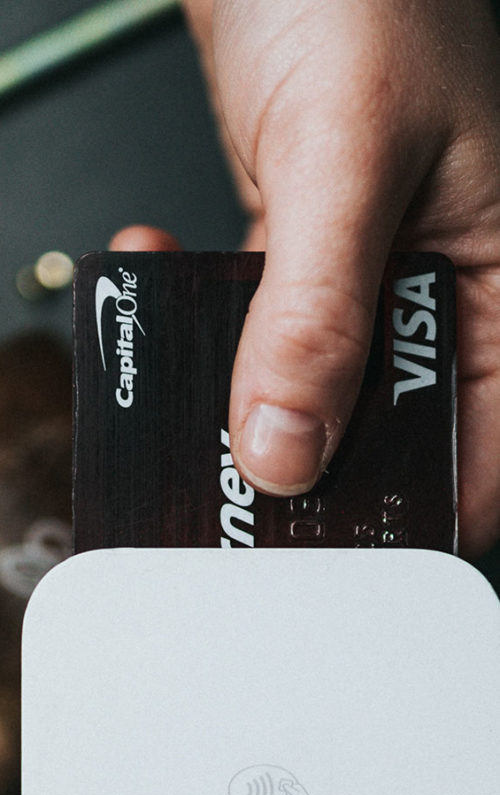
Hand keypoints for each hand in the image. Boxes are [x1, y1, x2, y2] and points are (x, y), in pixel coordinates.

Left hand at [116, 0, 499, 556]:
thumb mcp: (347, 157)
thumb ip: (315, 310)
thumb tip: (284, 442)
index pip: (478, 454)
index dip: (404, 509)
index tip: (319, 534)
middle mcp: (442, 296)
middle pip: (380, 434)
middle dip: (299, 452)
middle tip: (225, 458)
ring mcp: (370, 284)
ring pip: (308, 388)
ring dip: (232, 382)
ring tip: (182, 360)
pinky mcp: (306, 264)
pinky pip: (256, 328)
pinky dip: (202, 319)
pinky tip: (166, 278)